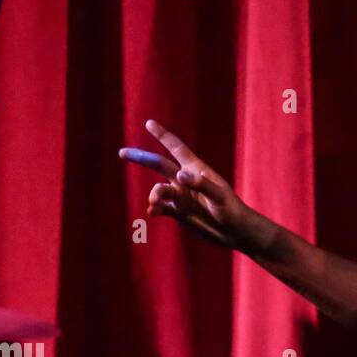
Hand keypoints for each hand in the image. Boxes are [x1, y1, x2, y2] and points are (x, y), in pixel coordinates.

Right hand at [118, 119, 267, 253]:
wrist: (235, 232)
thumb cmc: (232, 210)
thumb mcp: (218, 196)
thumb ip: (200, 184)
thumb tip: (179, 175)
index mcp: (196, 170)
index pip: (176, 148)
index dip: (163, 136)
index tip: (149, 123)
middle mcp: (186, 181)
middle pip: (160, 165)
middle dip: (141, 158)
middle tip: (121, 152)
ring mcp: (183, 197)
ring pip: (159, 190)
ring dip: (154, 194)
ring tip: (155, 203)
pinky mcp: (180, 213)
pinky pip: (162, 208)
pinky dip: (156, 209)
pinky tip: (153, 212)